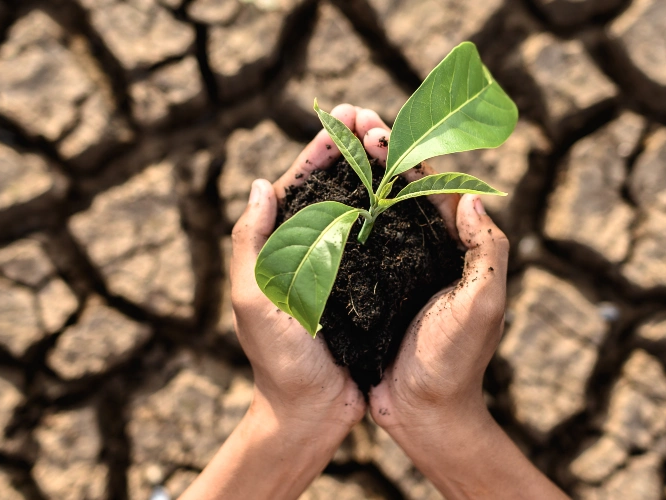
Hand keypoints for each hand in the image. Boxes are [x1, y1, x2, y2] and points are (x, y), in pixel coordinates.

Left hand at [182, 104, 366, 499]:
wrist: (312, 413)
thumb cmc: (279, 362)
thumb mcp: (255, 300)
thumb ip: (252, 244)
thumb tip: (262, 184)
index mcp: (279, 248)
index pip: (299, 185)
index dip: (321, 149)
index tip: (344, 117)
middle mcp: (311, 251)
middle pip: (332, 188)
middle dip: (352, 149)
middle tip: (375, 116)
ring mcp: (341, 268)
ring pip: (360, 208)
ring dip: (375, 172)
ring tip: (397, 141)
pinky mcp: (368, 287)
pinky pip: (382, 240)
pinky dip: (394, 212)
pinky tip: (414, 192)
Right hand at [355, 109, 567, 499]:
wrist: (425, 414)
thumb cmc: (456, 362)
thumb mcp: (483, 305)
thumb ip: (489, 252)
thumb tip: (474, 197)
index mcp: (456, 249)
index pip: (433, 187)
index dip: (405, 154)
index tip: (375, 129)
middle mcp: (427, 253)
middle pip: (402, 190)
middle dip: (378, 154)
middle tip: (349, 123)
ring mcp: (398, 270)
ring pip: (376, 212)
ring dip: (357, 177)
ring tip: (332, 148)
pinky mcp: (373, 291)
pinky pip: (356, 245)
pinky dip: (340, 218)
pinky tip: (316, 201)